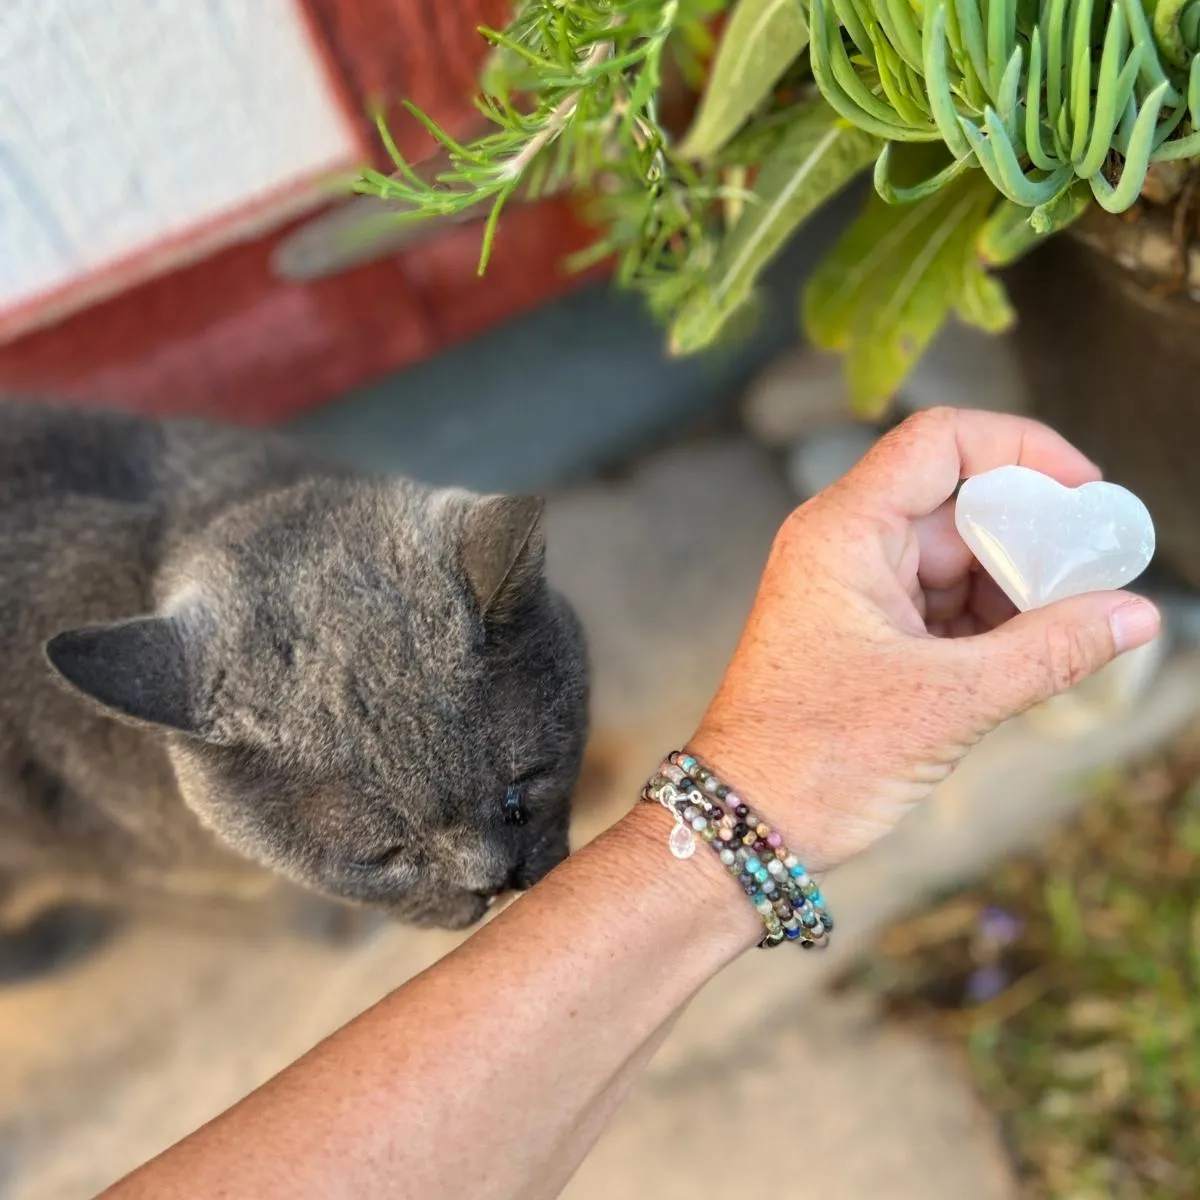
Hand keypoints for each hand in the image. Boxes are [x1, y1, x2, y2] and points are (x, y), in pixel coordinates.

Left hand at [688, 407, 1160, 871]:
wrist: (748, 821)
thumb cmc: (816, 756)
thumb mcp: (948, 701)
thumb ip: (1049, 651)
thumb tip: (1135, 614)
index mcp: (844, 532)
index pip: (939, 441)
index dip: (1021, 448)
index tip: (1082, 490)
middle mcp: (844, 546)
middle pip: (957, 502)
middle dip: (1032, 535)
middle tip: (1098, 574)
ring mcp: (853, 589)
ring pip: (955, 558)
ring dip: (1016, 585)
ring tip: (1073, 623)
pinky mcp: (866, 632)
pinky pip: (941, 603)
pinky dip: (990, 620)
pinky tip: (1035, 650)